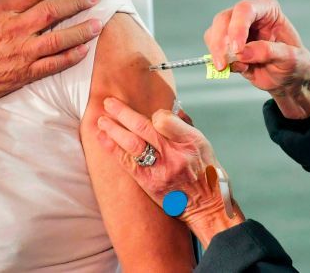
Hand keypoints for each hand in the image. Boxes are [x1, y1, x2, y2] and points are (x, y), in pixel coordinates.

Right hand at [0, 0, 101, 111]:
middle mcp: (14, 29)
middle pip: (53, 11)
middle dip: (77, 2)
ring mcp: (20, 53)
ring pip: (59, 38)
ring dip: (81, 30)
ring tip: (97, 23)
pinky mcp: (23, 74)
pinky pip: (53, 65)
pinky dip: (70, 57)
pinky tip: (83, 50)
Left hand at [96, 97, 243, 246]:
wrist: (207, 206)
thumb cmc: (205, 172)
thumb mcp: (203, 144)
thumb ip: (184, 127)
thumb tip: (170, 110)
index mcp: (190, 141)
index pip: (164, 119)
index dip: (153, 114)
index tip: (150, 114)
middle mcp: (175, 155)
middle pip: (143, 128)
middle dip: (123, 113)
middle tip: (109, 103)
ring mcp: (160, 170)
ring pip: (132, 144)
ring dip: (113, 130)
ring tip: (102, 120)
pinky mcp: (149, 183)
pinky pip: (127, 163)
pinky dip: (113, 148)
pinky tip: (104, 138)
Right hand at [204, 0, 309, 118]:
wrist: (288, 79)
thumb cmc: (294, 64)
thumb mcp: (291, 58)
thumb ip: (268, 51)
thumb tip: (241, 52)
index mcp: (267, 9)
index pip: (245, 9)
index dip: (237, 27)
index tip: (237, 50)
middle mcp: (249, 15)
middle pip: (223, 19)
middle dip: (221, 42)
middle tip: (224, 64)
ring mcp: (235, 29)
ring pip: (213, 33)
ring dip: (219, 53)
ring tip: (242, 67)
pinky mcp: (227, 44)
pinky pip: (212, 48)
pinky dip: (220, 61)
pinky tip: (240, 68)